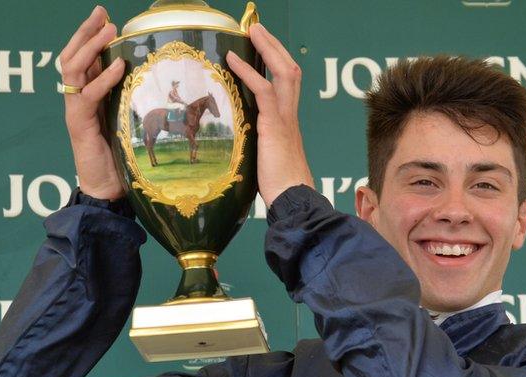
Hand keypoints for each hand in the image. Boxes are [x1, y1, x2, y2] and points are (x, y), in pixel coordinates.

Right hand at [59, 5, 126, 199]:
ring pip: (73, 69)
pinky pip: (88, 96)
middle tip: (102, 13)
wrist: (107, 190)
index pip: (82, 58)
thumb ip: (129, 99)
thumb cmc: (121, 157)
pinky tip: (119, 66)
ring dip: (91, 47)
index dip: (90, 36)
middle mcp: (77, 100)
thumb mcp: (127, 120)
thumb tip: (151, 77)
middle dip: (86, 32)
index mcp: (86, 96)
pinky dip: (103, 79)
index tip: (105, 16)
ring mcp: (76, 111)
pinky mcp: (80, 125)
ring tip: (109, 30)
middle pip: (71, 56)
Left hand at [226, 23, 314, 207]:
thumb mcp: (267, 160)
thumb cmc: (280, 188)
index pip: (287, 85)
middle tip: (258, 29)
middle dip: (274, 47)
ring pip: (283, 73)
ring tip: (252, 31)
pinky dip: (248, 71)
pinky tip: (232, 60)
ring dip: (267, 48)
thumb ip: (257, 147)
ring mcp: (285, 119)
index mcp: (288, 123)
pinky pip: (264, 90)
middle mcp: (290, 116)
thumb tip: (237, 148)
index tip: (262, 49)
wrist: (293, 199)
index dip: (276, 64)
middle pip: (290, 70)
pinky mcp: (274, 126)